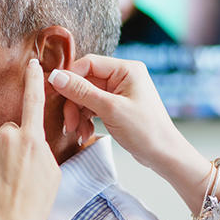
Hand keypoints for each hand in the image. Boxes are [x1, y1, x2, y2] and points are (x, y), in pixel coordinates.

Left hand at [0, 59, 60, 219]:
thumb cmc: (33, 207)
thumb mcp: (52, 175)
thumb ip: (42, 150)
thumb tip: (34, 141)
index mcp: (33, 139)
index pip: (33, 102)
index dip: (33, 81)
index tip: (31, 63)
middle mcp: (7, 136)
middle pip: (7, 133)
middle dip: (8, 149)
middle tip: (12, 177)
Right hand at [48, 55, 181, 169]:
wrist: (163, 155)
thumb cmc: (145, 131)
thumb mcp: (110, 109)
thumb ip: (81, 91)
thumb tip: (56, 76)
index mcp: (126, 69)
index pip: (88, 64)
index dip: (70, 78)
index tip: (55, 92)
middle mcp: (123, 76)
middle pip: (84, 82)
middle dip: (74, 103)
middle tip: (69, 124)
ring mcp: (119, 92)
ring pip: (86, 96)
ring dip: (78, 114)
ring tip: (77, 132)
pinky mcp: (116, 106)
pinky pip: (93, 107)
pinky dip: (86, 119)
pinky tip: (85, 133)